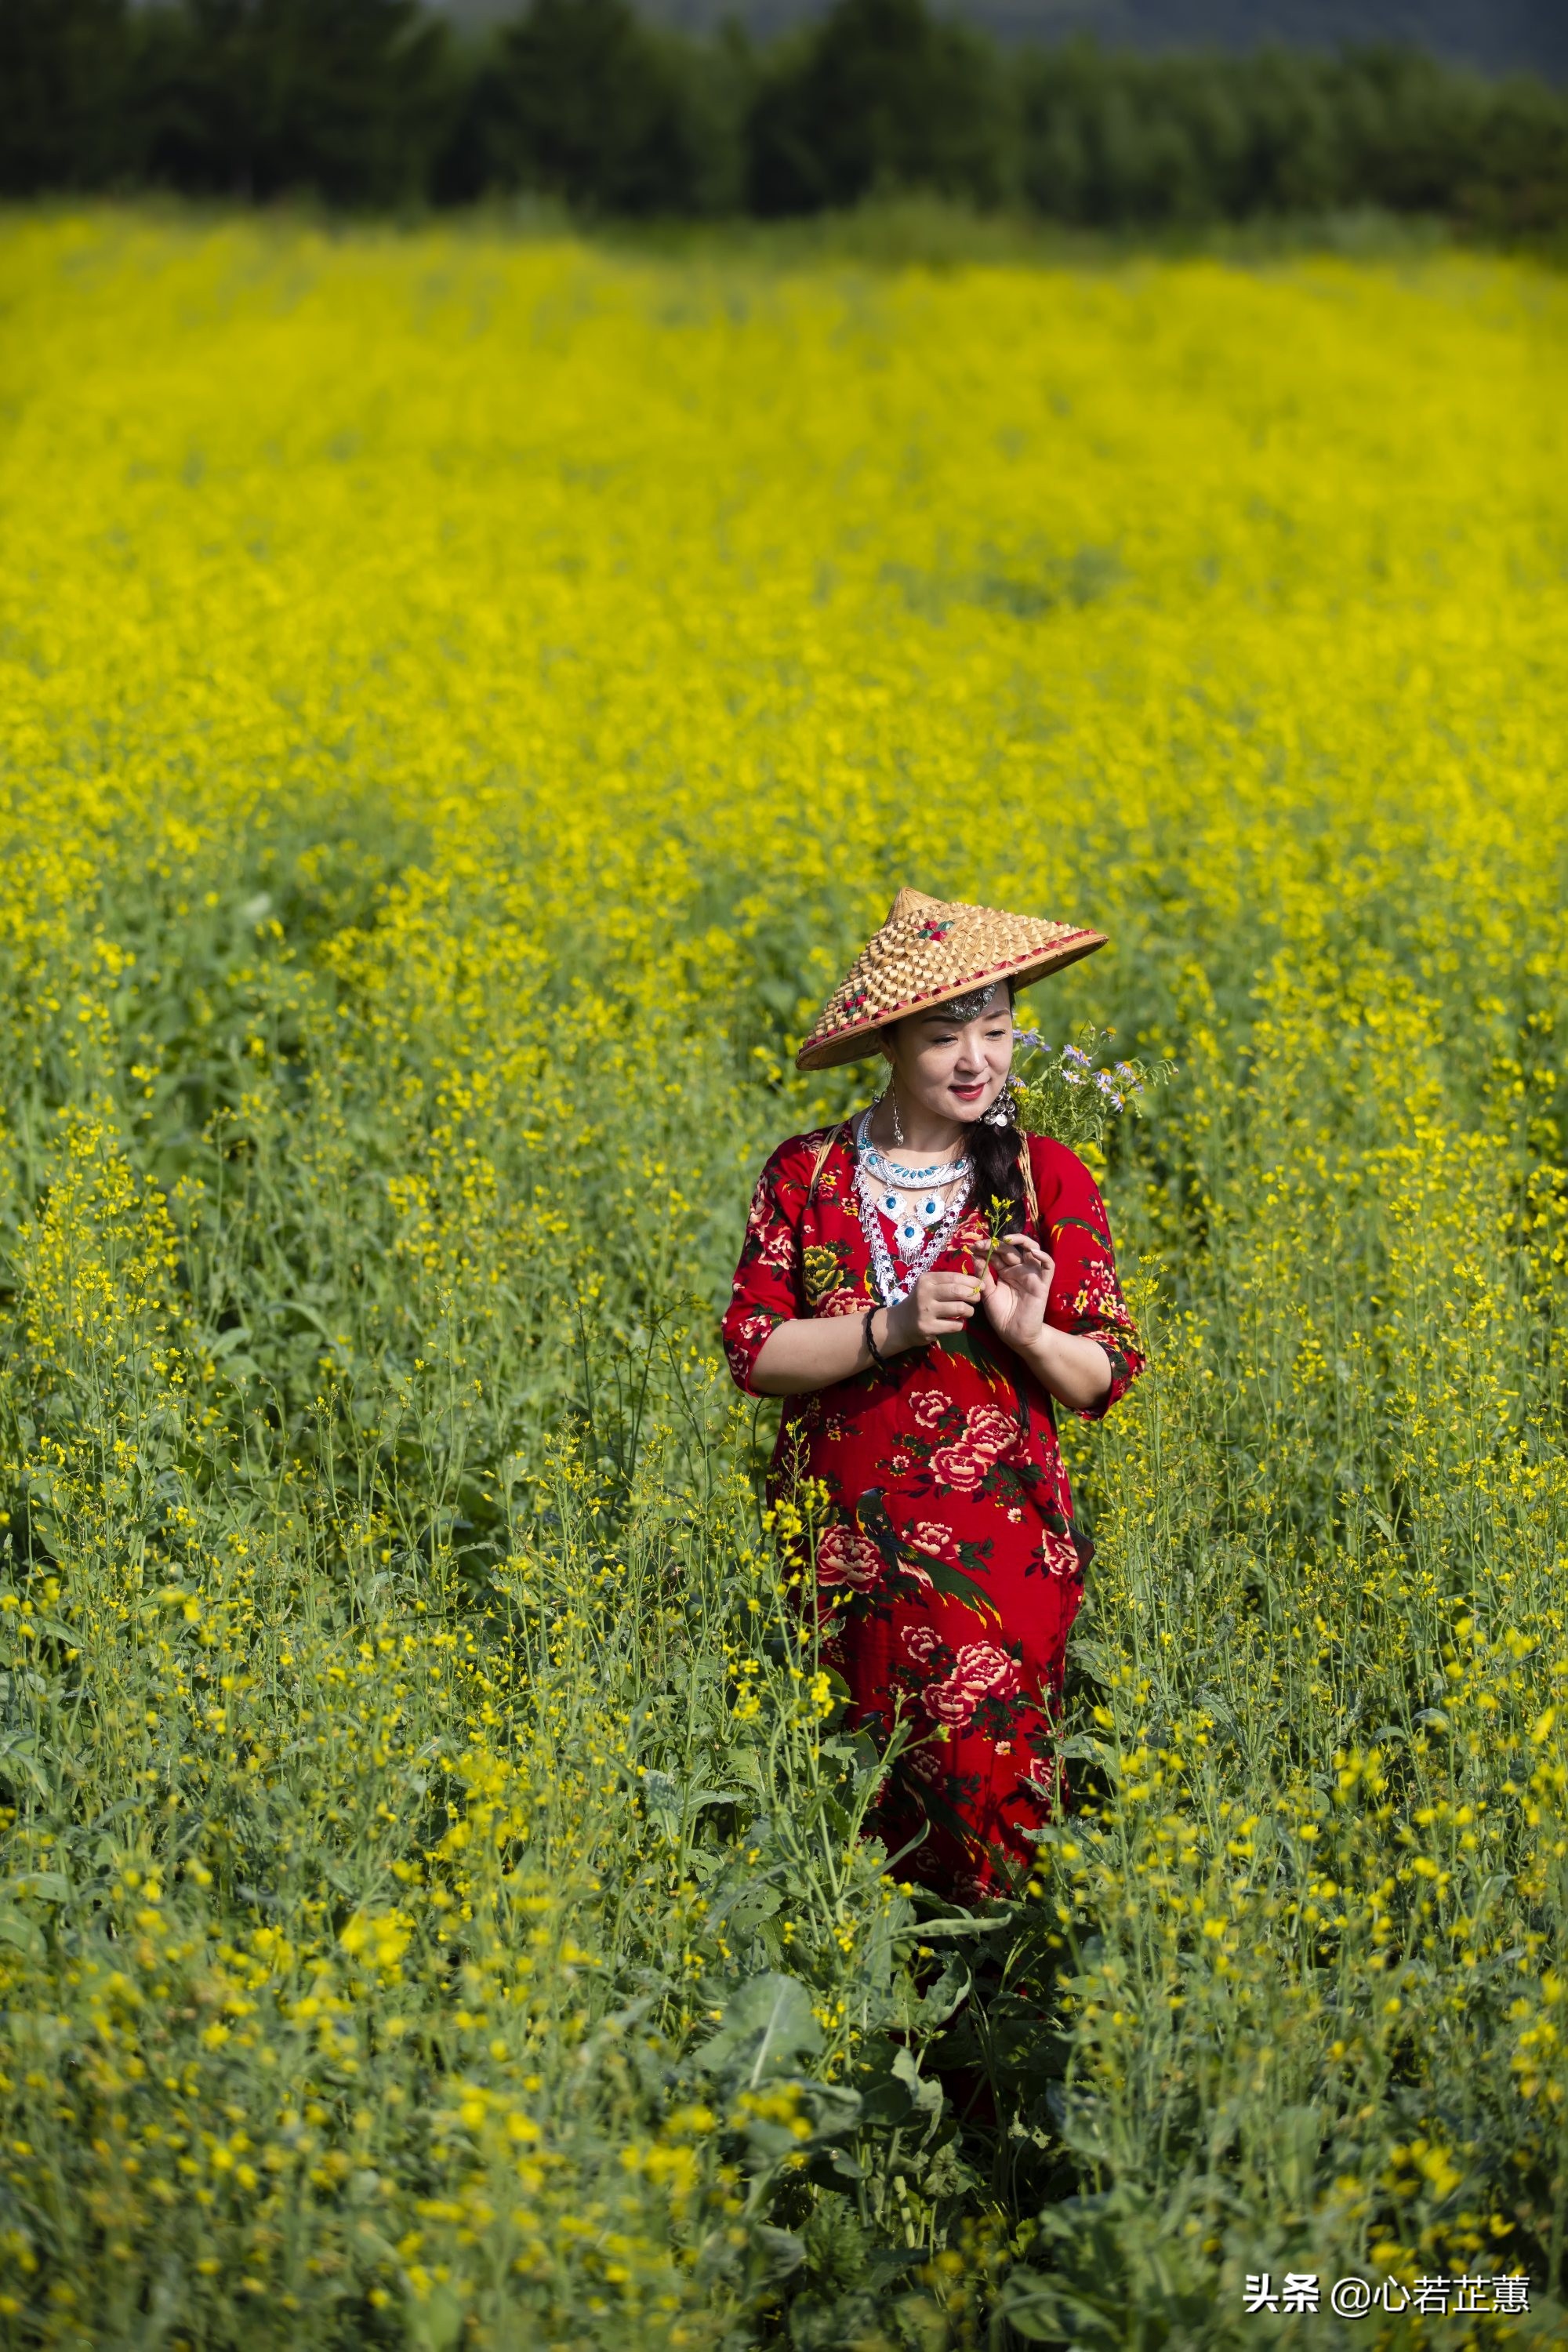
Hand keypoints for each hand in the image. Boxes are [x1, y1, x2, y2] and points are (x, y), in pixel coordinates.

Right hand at [884, 1268, 984, 1350]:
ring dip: (969, 1311)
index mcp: (926, 1280)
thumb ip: (948, 1283)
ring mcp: (926, 1311)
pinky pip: (955, 1325)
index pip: (954, 1277)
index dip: (972, 1281)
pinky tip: (957, 1322)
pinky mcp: (928, 1327)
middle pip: (958, 1291)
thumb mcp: (929, 1287)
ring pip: (959, 1309)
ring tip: (968, 1311)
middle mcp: (924, 1293)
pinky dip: (960, 1324)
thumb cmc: (921, 1302)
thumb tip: (976, 1282)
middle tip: (977, 1299)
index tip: (981, 1285)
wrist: (901, 1324)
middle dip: (973, 1295)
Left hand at [979, 1233, 1054, 1349]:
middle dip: (996, 1244)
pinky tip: (1032, 1252)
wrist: (1014, 1335)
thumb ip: (983, 1275)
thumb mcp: (988, 1293)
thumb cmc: (1001, 1315)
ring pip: (1032, 1250)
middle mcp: (1019, 1270)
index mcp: (1005, 1272)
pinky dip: (1043, 1257)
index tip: (972, 1247)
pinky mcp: (1043, 1283)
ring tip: (1006, 1239)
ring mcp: (1032, 1275)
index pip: (997, 1254)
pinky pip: (1048, 1266)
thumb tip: (974, 1256)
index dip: (986, 1248)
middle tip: (981, 1244)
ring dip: (1021, 1241)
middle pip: (1011, 1249)